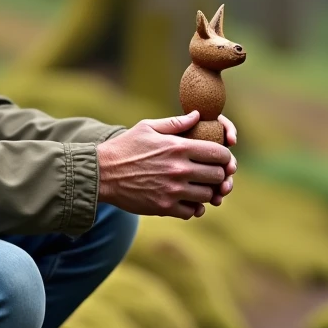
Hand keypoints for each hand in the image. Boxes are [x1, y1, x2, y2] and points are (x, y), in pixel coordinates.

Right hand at [97, 111, 234, 219]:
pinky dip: (193, 208)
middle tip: (211, 174)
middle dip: (218, 174)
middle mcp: (179, 169)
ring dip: (206, 192)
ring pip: (208, 195)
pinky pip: (192, 212)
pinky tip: (187, 200)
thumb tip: (198, 116)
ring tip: (199, 187)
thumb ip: (176, 123)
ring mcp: (173, 190)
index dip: (225, 156)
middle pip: (218, 176)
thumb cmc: (125, 147)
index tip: (221, 159)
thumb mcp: (148, 127)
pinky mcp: (164, 207)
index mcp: (178, 147)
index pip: (219, 153)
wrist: (102, 174)